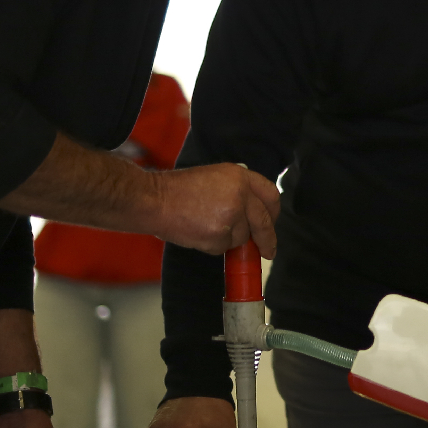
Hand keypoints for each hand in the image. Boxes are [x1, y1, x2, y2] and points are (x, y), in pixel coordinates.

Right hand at [150, 164, 279, 256]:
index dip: (274, 213)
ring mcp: (231, 216)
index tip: (273, 224)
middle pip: (264, 222)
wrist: (153, 200)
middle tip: (267, 251)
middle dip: (267, 240)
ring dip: (229, 239)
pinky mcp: (219, 235)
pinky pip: (225, 248)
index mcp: (240, 176)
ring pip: (242, 238)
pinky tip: (199, 232)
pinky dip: (214, 246)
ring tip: (206, 225)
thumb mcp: (215, 177)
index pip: (271, 195)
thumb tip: (255, 211)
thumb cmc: (178, 190)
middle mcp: (240, 194)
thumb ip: (238, 189)